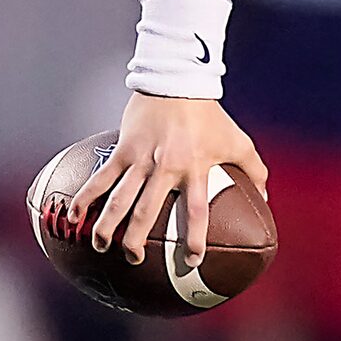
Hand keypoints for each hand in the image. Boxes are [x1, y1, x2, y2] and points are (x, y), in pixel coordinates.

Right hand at [69, 92, 269, 271]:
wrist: (176, 80)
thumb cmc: (210, 114)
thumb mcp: (237, 141)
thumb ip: (255, 170)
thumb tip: (266, 198)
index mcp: (195, 168)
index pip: (196, 211)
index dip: (195, 237)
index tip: (192, 260)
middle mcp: (166, 167)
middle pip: (148, 211)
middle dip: (137, 239)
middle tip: (134, 259)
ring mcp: (142, 159)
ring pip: (119, 198)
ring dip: (107, 224)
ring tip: (100, 245)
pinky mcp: (123, 149)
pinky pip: (102, 177)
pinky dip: (87, 196)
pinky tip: (74, 216)